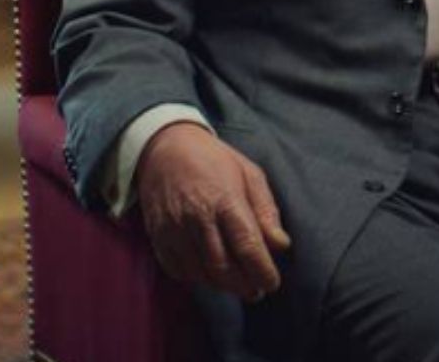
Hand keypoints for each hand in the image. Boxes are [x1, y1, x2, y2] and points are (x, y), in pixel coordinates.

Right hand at [136, 122, 292, 299]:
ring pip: (200, 273)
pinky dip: (195, 278)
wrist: (165, 146)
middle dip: (243, 285)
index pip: (247, 246)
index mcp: (226, 199)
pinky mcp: (157, 235)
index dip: (262, 271)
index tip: (272, 283)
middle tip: (256, 291)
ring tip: (237, 286)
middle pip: (223, 267)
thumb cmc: (214, 159)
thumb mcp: (249, 174)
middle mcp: (198, 217)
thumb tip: (281, 245)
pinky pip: (177, 269)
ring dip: (221, 285)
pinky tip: (209, 275)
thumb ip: (266, 210)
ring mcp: (174, 228)